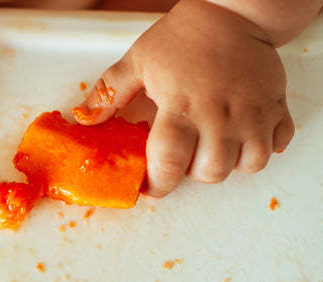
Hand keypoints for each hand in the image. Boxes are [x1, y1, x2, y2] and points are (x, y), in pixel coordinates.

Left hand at [74, 0, 294, 197]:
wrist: (232, 10)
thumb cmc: (183, 36)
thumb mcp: (137, 61)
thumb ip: (109, 94)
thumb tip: (84, 120)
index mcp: (181, 106)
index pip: (168, 162)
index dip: (157, 183)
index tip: (150, 185)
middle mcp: (219, 115)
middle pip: (210, 172)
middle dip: (191, 173)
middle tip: (183, 155)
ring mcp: (252, 112)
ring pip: (247, 164)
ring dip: (227, 163)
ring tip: (212, 145)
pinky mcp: (276, 106)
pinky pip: (276, 145)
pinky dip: (260, 148)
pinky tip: (241, 133)